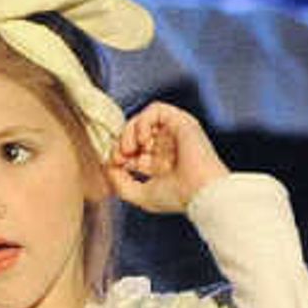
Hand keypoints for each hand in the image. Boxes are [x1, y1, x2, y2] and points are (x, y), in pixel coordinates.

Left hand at [106, 101, 226, 214]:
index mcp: (160, 163)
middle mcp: (167, 146)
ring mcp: (174, 133)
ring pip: (143, 119)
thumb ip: (119, 182)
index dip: (118, 153)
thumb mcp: (139, 195)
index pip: (132, 150)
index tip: (114, 164)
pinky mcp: (181, 122)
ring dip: (130, 131)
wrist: (201, 192)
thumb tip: (107, 165)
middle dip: (121, 142)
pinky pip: (155, 110)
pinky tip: (143, 139)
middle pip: (135, 132)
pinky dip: (143, 121)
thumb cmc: (176, 197)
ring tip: (130, 148)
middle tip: (119, 156)